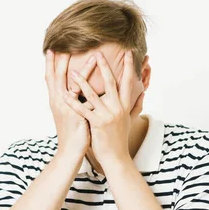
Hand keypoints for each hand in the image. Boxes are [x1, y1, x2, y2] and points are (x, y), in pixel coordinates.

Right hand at [44, 50, 96, 158]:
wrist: (71, 151)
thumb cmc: (74, 133)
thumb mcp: (72, 114)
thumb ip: (75, 101)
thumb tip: (81, 90)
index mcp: (57, 101)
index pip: (52, 79)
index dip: (51, 65)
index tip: (52, 50)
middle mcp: (58, 102)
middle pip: (54, 77)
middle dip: (55, 61)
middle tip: (57, 45)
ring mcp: (65, 107)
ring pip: (66, 83)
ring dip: (73, 68)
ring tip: (81, 53)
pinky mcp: (73, 113)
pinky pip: (79, 95)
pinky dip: (84, 82)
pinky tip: (91, 73)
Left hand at [62, 49, 144, 166]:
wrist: (116, 157)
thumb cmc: (120, 138)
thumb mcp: (129, 120)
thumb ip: (135, 105)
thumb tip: (143, 94)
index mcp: (124, 106)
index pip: (127, 82)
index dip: (128, 67)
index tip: (129, 53)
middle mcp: (117, 108)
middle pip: (111, 83)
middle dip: (104, 67)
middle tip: (98, 53)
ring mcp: (107, 116)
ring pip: (93, 95)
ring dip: (83, 82)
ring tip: (74, 71)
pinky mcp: (98, 124)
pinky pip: (83, 110)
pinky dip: (74, 102)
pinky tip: (65, 94)